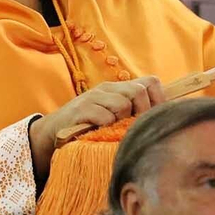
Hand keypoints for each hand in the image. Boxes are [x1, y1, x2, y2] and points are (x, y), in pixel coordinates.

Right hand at [28, 76, 165, 178]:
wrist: (52, 132)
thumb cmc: (88, 127)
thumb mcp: (112, 116)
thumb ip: (132, 113)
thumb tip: (162, 120)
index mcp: (117, 88)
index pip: (150, 82)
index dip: (158, 100)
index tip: (152, 118)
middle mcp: (106, 88)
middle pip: (138, 90)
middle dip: (141, 112)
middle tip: (131, 127)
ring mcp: (93, 97)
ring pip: (123, 103)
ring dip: (121, 121)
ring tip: (111, 129)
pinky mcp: (81, 109)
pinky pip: (105, 116)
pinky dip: (106, 127)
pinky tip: (98, 131)